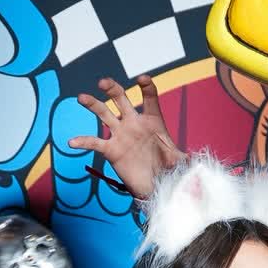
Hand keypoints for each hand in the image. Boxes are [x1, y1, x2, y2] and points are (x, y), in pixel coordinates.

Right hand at [67, 74, 184, 199]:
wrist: (155, 187)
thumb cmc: (168, 170)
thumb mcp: (180, 161)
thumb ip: (186, 158)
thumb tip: (196, 161)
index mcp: (152, 121)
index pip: (149, 98)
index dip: (146, 87)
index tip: (142, 80)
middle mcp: (134, 123)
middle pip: (121, 99)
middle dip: (112, 89)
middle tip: (103, 82)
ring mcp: (121, 135)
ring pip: (104, 114)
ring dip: (93, 104)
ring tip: (82, 98)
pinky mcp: (111, 150)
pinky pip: (95, 142)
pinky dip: (83, 141)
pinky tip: (72, 142)